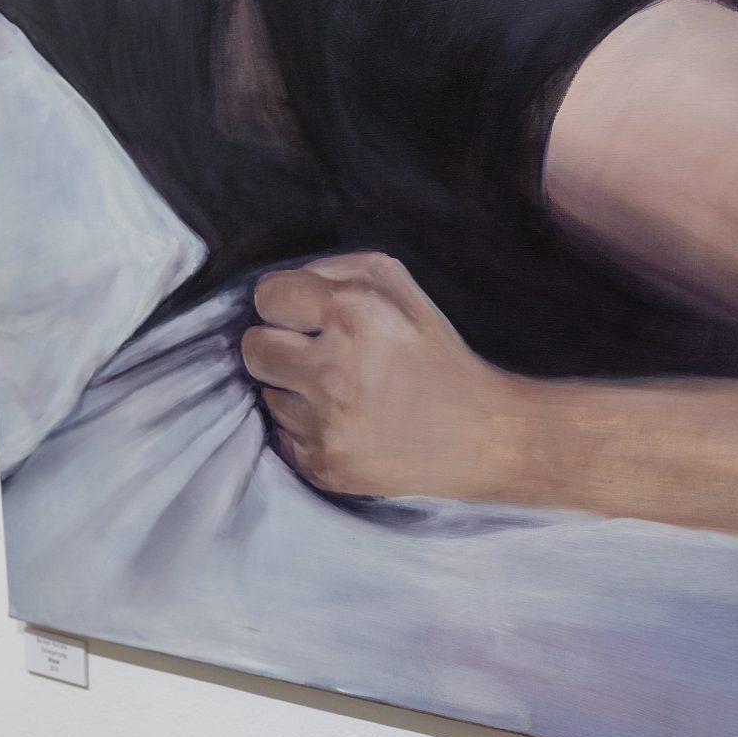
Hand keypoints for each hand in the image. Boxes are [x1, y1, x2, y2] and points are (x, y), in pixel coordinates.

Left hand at [241, 252, 519, 498]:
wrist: (483, 436)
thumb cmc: (437, 355)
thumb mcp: (400, 290)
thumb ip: (335, 270)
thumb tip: (277, 288)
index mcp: (356, 314)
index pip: (267, 297)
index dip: (284, 305)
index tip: (302, 316)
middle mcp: (336, 370)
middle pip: (253, 348)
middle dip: (277, 346)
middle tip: (313, 353)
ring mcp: (328, 424)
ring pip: (267, 394)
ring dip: (295, 390)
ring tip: (344, 392)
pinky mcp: (325, 466)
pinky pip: (283, 436)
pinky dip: (308, 428)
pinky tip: (348, 423)